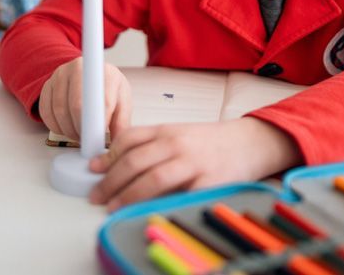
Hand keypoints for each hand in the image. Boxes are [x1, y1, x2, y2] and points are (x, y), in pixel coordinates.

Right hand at [38, 58, 131, 142]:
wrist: (91, 75)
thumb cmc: (108, 89)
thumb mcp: (122, 103)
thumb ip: (122, 123)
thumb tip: (118, 143)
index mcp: (104, 72)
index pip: (100, 99)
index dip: (97, 123)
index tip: (96, 137)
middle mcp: (80, 68)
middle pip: (77, 106)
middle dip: (81, 130)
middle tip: (87, 141)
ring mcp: (61, 74)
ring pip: (59, 110)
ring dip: (67, 130)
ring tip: (77, 135)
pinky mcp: (48, 84)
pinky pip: (46, 110)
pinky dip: (54, 126)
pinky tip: (64, 128)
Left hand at [88, 117, 300, 211]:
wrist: (249, 142)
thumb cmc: (209, 142)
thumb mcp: (177, 134)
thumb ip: (151, 145)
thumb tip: (116, 163)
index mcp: (167, 130)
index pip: (129, 139)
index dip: (107, 155)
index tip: (94, 169)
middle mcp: (177, 144)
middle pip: (135, 161)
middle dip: (111, 180)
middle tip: (97, 195)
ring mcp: (193, 164)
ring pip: (153, 179)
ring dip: (128, 195)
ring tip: (113, 207)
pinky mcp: (209, 183)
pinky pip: (180, 197)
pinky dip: (161, 206)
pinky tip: (147, 213)